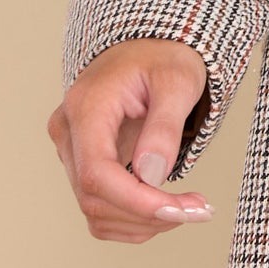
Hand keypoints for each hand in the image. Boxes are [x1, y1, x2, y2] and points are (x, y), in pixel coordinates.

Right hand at [47, 37, 213, 241]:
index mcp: (86, 107)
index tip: (178, 211)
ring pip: (95, 211)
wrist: (149, 45)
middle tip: (200, 210)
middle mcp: (68, 132)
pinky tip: (167, 205)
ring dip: (143, 222)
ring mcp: (72, 151)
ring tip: (189, 207)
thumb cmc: (164, 56)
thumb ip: (165, 126)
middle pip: (94, 198)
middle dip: (148, 214)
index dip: (135, 201)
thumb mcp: (178, 80)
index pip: (96, 173)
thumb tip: (152, 174)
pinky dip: (134, 218)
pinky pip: (101, 207)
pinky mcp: (84, 164)